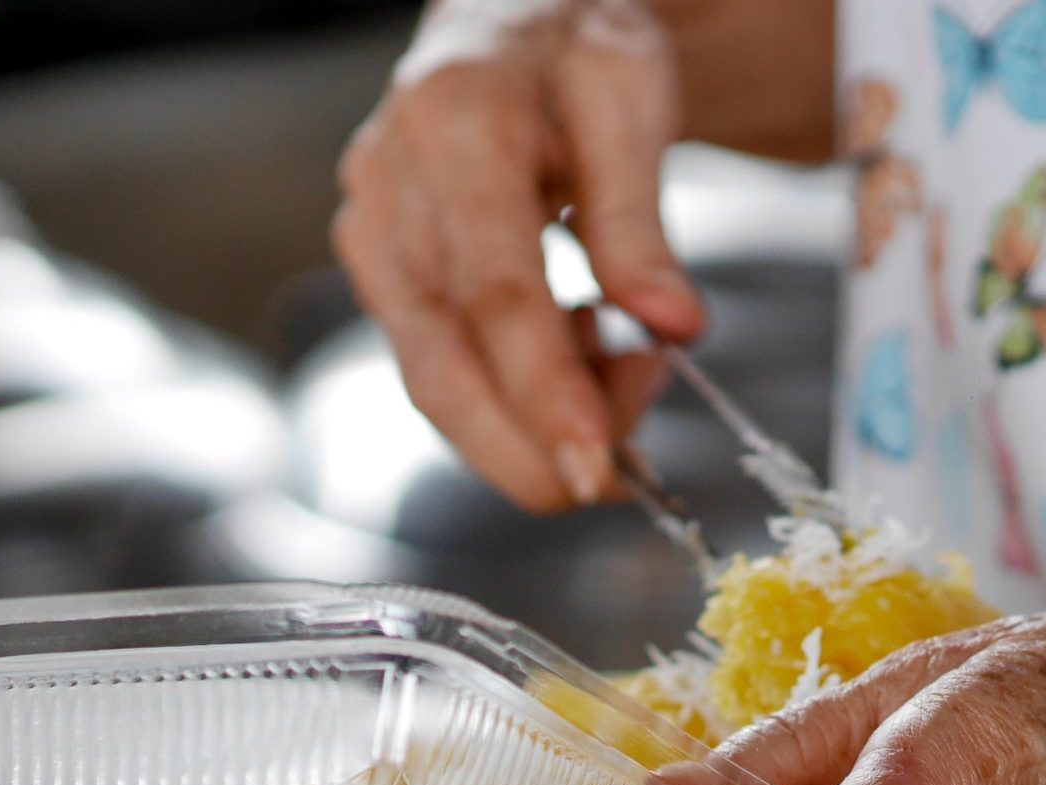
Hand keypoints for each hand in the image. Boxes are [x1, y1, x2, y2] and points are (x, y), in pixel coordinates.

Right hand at [333, 0, 705, 511]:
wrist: (506, 23)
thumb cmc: (571, 52)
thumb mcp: (631, 100)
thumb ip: (641, 219)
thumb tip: (673, 325)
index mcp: (455, 125)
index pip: (495, 291)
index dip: (544, 390)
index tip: (598, 462)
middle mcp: (390, 187)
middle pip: (440, 360)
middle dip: (526, 446)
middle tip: (614, 479)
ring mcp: (372, 236)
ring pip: (434, 380)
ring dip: (533, 421)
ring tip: (633, 372)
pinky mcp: (383, 276)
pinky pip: (441, 368)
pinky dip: (516, 396)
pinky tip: (583, 360)